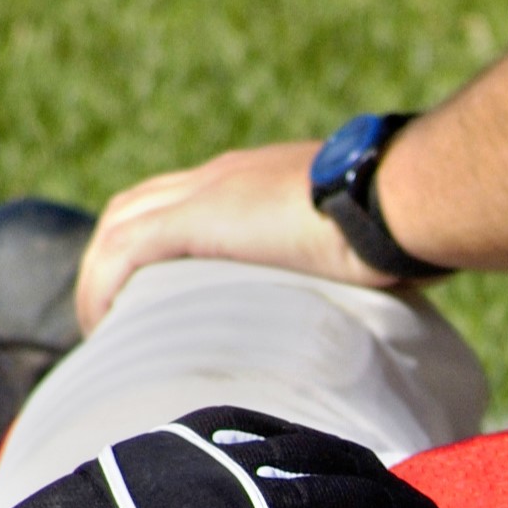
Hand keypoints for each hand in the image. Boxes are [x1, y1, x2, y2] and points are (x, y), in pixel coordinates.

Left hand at [74, 142, 397, 332]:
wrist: (403, 197)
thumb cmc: (409, 226)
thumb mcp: (367, 249)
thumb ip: (348, 270)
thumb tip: (376, 316)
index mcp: (263, 179)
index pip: (188, 198)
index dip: (158, 240)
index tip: (155, 294)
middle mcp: (225, 175)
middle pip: (137, 205)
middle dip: (113, 259)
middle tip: (113, 317)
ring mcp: (209, 191)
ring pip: (120, 225)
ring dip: (99, 276)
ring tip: (100, 331)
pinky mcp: (200, 218)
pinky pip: (125, 250)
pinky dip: (102, 283)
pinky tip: (101, 322)